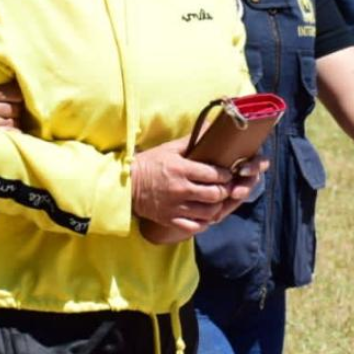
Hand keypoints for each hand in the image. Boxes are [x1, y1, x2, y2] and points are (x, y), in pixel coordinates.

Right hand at [132, 138, 262, 240]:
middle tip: (224, 188)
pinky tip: (203, 216)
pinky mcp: (169, 219)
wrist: (126, 184)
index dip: (226, 175)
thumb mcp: (169, 148)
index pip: (214, 175)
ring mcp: (175, 207)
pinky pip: (194, 227)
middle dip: (224, 191)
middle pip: (215, 195)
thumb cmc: (149, 163)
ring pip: (208, 213)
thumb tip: (210, 126)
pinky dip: (203, 223)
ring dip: (216, 207)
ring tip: (216, 202)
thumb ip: (191, 140)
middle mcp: (180, 189)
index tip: (227, 174)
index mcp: (181, 169)